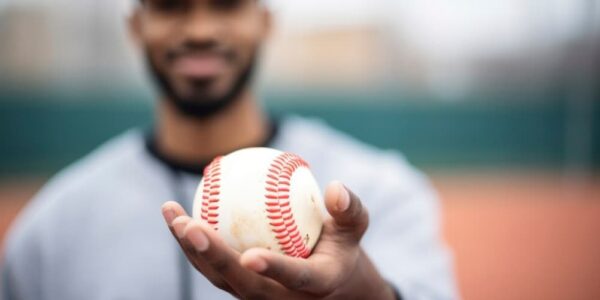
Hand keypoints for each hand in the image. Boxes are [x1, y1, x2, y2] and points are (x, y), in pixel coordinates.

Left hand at [161, 181, 395, 299]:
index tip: (251, 256)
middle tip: (191, 226)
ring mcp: (255, 293)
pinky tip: (176, 214)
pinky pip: (211, 266)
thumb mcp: (355, 226)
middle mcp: (280, 298)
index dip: (274, 269)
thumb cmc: (341, 244)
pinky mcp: (238, 283)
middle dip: (213, 258)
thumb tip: (335, 188)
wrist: (326, 273)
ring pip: (218, 277)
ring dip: (191, 248)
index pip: (295, 279)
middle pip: (242, 283)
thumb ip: (350, 209)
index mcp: (315, 284)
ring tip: (172, 213)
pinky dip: (192, 243)